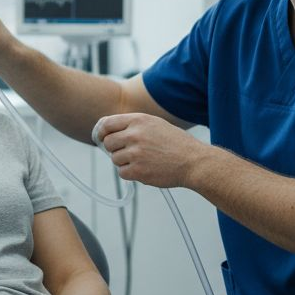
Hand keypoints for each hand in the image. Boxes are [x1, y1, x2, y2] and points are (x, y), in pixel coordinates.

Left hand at [94, 113, 210, 188]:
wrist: (193, 161)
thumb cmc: (176, 143)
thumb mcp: (155, 124)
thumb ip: (133, 126)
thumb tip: (109, 132)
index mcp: (139, 120)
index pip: (107, 123)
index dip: (102, 132)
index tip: (102, 138)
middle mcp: (135, 135)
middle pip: (108, 143)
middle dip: (114, 149)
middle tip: (128, 152)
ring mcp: (135, 153)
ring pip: (114, 159)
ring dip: (124, 162)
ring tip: (143, 160)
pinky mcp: (138, 170)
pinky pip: (122, 173)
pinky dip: (130, 173)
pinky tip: (145, 169)